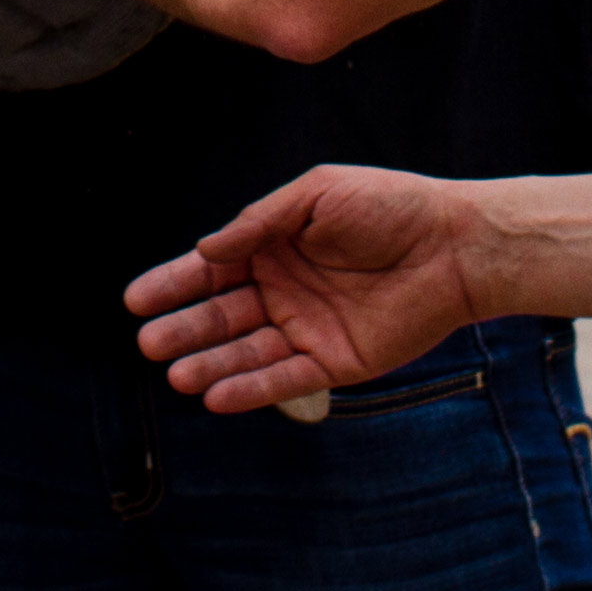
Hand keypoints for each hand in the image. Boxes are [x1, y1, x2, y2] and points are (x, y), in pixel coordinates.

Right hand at [125, 164, 492, 414]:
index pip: (212, 270)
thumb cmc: (390, 206)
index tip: (136, 299)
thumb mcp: (318, 195)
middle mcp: (284, 291)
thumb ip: (261, 221)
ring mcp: (308, 328)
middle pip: (222, 315)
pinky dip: (252, 389)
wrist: (455, 244)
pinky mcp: (337, 361)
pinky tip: (217, 395)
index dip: (174, 283)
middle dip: (184, 329)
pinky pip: (287, 378)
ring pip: (248, 352)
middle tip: (149, 342)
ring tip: (176, 374)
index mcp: (274, 248)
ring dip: (211, 365)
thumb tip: (206, 249)